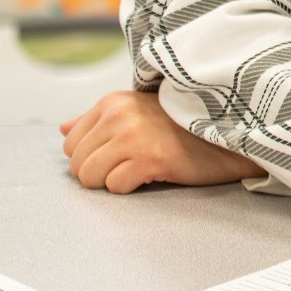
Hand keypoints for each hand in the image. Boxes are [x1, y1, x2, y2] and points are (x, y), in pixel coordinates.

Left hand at [59, 89, 261, 193]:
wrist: (227, 132)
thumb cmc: (181, 125)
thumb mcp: (136, 111)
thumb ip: (97, 120)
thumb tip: (63, 129)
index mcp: (112, 102)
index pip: (70, 143)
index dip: (90, 156)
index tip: (118, 155)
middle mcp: (118, 115)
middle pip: (76, 163)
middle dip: (99, 172)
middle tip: (130, 165)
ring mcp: (133, 136)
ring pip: (89, 177)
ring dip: (113, 181)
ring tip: (140, 169)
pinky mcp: (149, 158)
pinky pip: (115, 187)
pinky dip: (131, 188)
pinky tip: (153, 173)